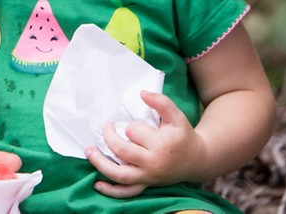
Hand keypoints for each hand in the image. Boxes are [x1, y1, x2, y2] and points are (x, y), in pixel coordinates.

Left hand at [86, 90, 206, 197]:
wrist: (197, 161)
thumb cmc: (183, 136)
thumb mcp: (177, 117)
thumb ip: (162, 102)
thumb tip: (142, 93)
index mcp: (161, 145)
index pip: (134, 132)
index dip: (131, 126)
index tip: (134, 125)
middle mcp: (153, 163)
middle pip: (123, 151)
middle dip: (110, 137)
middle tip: (106, 127)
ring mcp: (148, 177)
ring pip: (120, 174)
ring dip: (100, 163)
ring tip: (88, 151)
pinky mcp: (146, 185)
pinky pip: (126, 192)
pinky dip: (111, 190)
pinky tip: (97, 183)